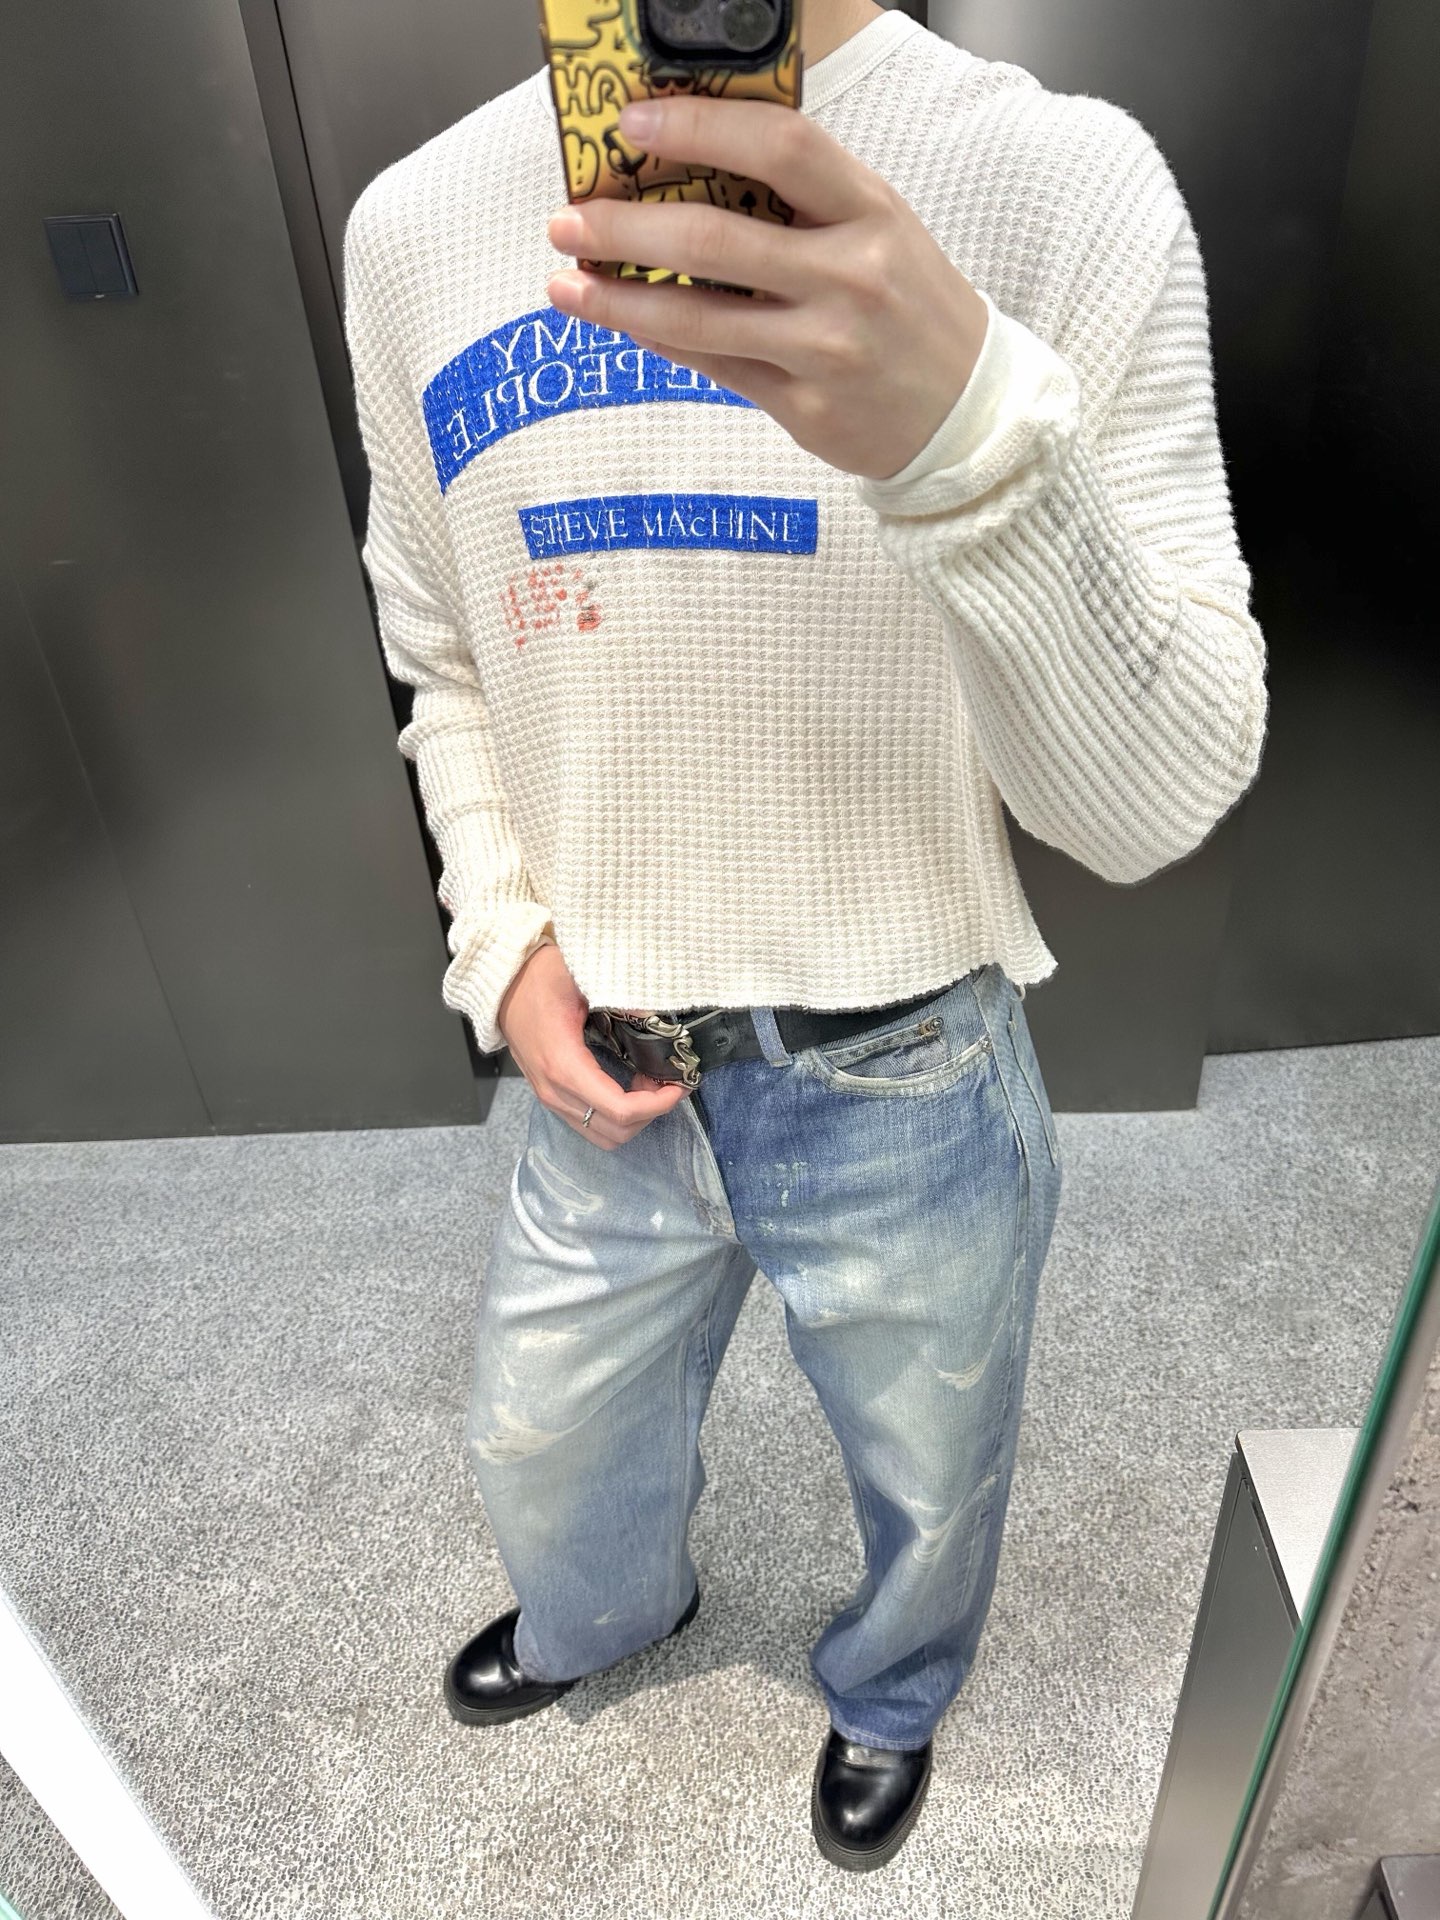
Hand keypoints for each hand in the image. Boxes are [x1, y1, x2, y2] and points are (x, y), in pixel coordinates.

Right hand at [497, 941, 692, 1147]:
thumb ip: (623, 998)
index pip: (619, 1109)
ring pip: (603, 1135)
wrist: (502, 981)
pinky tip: (628, 1084)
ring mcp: (550, 1097)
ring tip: (648, 1084)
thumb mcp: (585, 977)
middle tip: (666, 1081)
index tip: (679, 1085)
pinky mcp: (550, 1095)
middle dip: (650, 1112)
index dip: (657, 1104)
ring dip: (633, 1118)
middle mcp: (555, 1091)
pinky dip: (616, 1115)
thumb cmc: (539, 975)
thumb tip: (659, 1018)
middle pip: (616, 1131)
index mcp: (564, 1065)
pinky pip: (589, 1124)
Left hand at [544, 93, 989, 482]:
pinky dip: (660, 342)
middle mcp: (850, 277)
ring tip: (566, 282)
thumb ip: (800, 200)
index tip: (631, 122)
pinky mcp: (806, 407)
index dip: (698, 126)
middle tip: (569, 219)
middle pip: (714, 240)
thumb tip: (688, 171)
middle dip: (625, 228)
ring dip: (618, 299)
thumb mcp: (877, 230)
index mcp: (870, 211)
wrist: (968, 412)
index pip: (779, 146)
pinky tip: (621, 322)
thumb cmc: (910, 308)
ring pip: (698, 319)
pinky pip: (715, 368)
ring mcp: (826, 348)